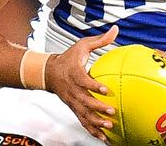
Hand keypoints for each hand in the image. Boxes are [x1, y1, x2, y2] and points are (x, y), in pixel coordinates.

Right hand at [44, 25, 119, 143]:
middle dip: (97, 108)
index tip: (105, 90)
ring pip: (83, 114)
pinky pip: (83, 121)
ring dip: (96, 122)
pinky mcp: (73, 108)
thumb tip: (116, 30)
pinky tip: (104, 138)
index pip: (83, 81)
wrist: (49, 72)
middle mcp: (72, 89)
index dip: (93, 86)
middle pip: (84, 101)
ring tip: (109, 127)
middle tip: (111, 111)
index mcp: (74, 73)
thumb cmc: (68, 58)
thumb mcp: (82, 45)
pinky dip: (92, 130)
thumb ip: (100, 40)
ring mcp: (72, 101)